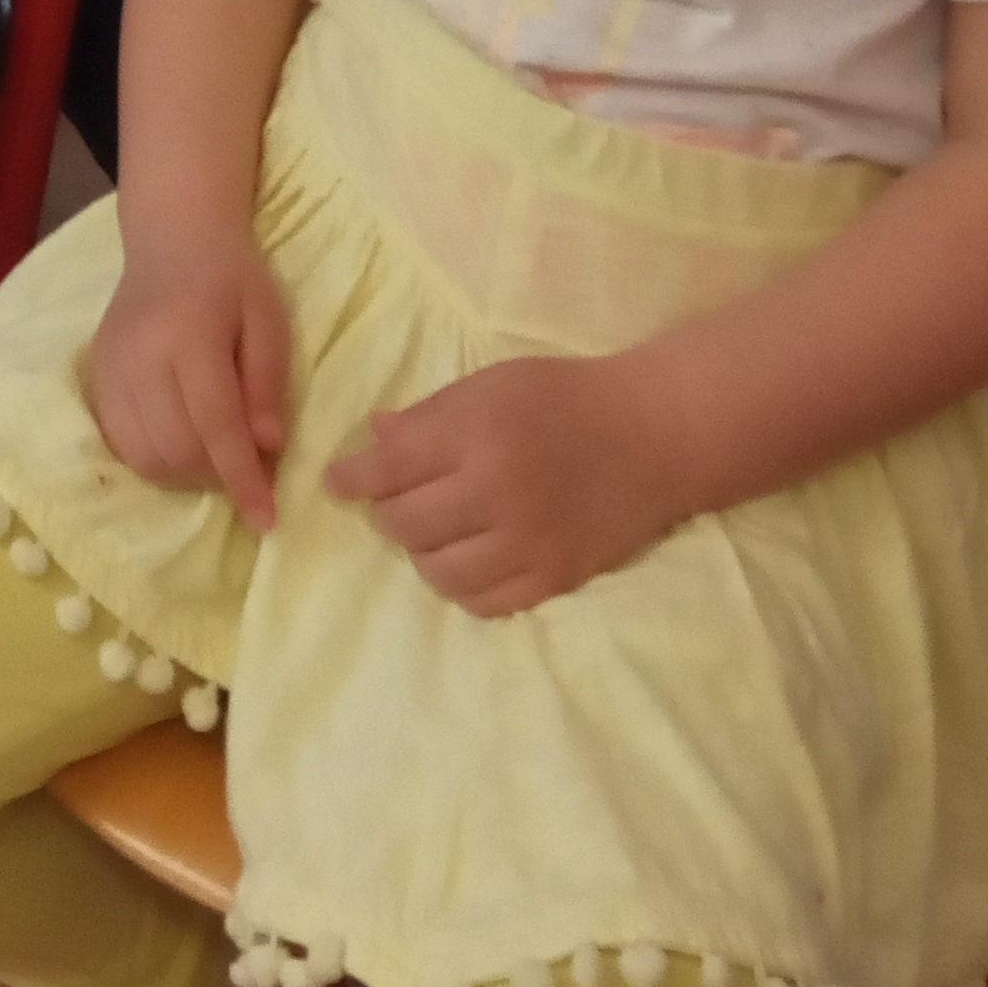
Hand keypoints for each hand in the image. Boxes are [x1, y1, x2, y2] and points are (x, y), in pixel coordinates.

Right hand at [83, 231, 291, 528]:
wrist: (173, 238)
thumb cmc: (232, 277)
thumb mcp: (268, 318)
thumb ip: (268, 383)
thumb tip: (267, 447)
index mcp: (190, 335)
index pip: (216, 425)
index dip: (243, 479)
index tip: (266, 519)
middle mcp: (141, 356)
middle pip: (176, 448)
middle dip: (217, 476)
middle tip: (249, 467)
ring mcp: (111, 367)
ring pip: (143, 455)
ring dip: (185, 475)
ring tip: (216, 457)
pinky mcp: (95, 376)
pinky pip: (119, 442)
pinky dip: (154, 460)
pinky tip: (181, 446)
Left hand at [323, 354, 677, 615]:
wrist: (652, 436)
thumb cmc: (565, 398)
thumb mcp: (492, 384)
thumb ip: (430, 415)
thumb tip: (372, 438)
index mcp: (478, 433)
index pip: (390, 468)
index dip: (352, 478)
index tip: (335, 481)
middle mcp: (498, 492)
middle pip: (406, 524)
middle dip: (383, 514)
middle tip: (386, 502)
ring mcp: (528, 544)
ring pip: (438, 572)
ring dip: (420, 552)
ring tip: (430, 530)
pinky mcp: (554, 579)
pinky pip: (483, 603)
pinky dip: (461, 585)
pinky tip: (464, 559)